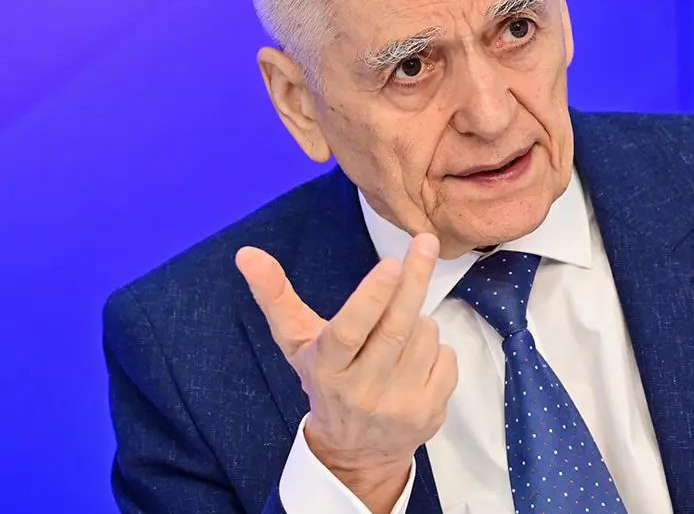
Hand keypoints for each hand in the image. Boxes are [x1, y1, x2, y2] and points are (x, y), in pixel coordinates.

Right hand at [235, 234, 457, 511]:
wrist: (355, 452)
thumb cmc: (326, 380)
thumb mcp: (297, 343)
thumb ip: (275, 297)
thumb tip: (246, 253)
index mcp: (326, 368)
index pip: (350, 332)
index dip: (371, 298)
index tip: (391, 263)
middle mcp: (361, 390)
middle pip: (395, 328)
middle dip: (413, 280)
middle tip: (425, 242)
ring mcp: (398, 406)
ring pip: (425, 336)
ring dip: (420, 320)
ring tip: (400, 331)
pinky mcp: (429, 414)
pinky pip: (447, 358)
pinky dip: (437, 348)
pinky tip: (417, 359)